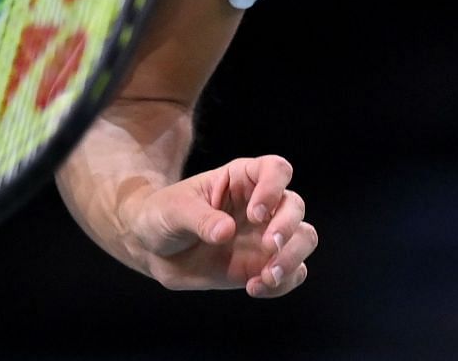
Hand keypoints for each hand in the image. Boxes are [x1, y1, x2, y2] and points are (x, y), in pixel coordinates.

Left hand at [121, 154, 316, 296]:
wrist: (153, 249)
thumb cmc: (162, 216)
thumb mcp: (173, 210)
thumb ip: (199, 218)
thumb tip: (226, 232)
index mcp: (240, 179)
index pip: (276, 170)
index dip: (274, 188)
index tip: (256, 214)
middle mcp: (260, 204)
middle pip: (295, 205)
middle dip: (287, 227)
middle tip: (269, 246)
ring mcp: (264, 235)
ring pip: (303, 238)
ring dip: (293, 258)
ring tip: (266, 277)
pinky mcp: (262, 265)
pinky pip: (292, 273)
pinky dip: (282, 283)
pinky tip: (254, 288)